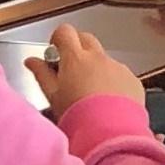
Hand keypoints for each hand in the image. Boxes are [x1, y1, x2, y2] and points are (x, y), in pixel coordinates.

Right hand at [27, 24, 143, 118]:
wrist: (110, 132)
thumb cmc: (78, 115)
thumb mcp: (52, 95)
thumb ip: (41, 73)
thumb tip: (31, 61)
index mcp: (76, 58)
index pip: (65, 32)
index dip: (58, 38)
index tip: (55, 51)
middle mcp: (99, 58)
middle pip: (86, 39)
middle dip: (77, 48)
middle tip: (69, 69)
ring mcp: (118, 68)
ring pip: (104, 59)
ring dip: (95, 67)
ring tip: (88, 92)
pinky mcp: (133, 80)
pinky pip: (120, 74)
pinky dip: (112, 81)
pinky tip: (106, 100)